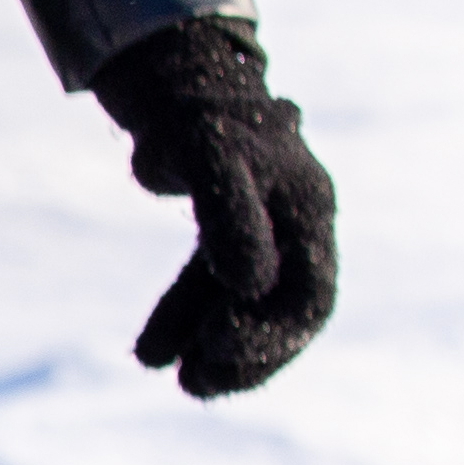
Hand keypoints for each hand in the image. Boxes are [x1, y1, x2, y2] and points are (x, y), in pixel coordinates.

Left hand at [96, 17, 338, 398]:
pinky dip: (187, 318)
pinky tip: (153, 352)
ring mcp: (265, 229)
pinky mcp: (228, 232)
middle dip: (245, 354)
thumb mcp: (213, 158)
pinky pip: (214, 288)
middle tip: (195, 384)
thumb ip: (232, 217)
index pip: (307, 295)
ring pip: (246, 305)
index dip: (270, 336)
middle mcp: (296, 224)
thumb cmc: (200, 115)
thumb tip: (250, 286)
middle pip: (284, 310)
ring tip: (176, 379)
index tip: (217, 353)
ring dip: (213, 344)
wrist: (173, 80)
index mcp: (309, 210)